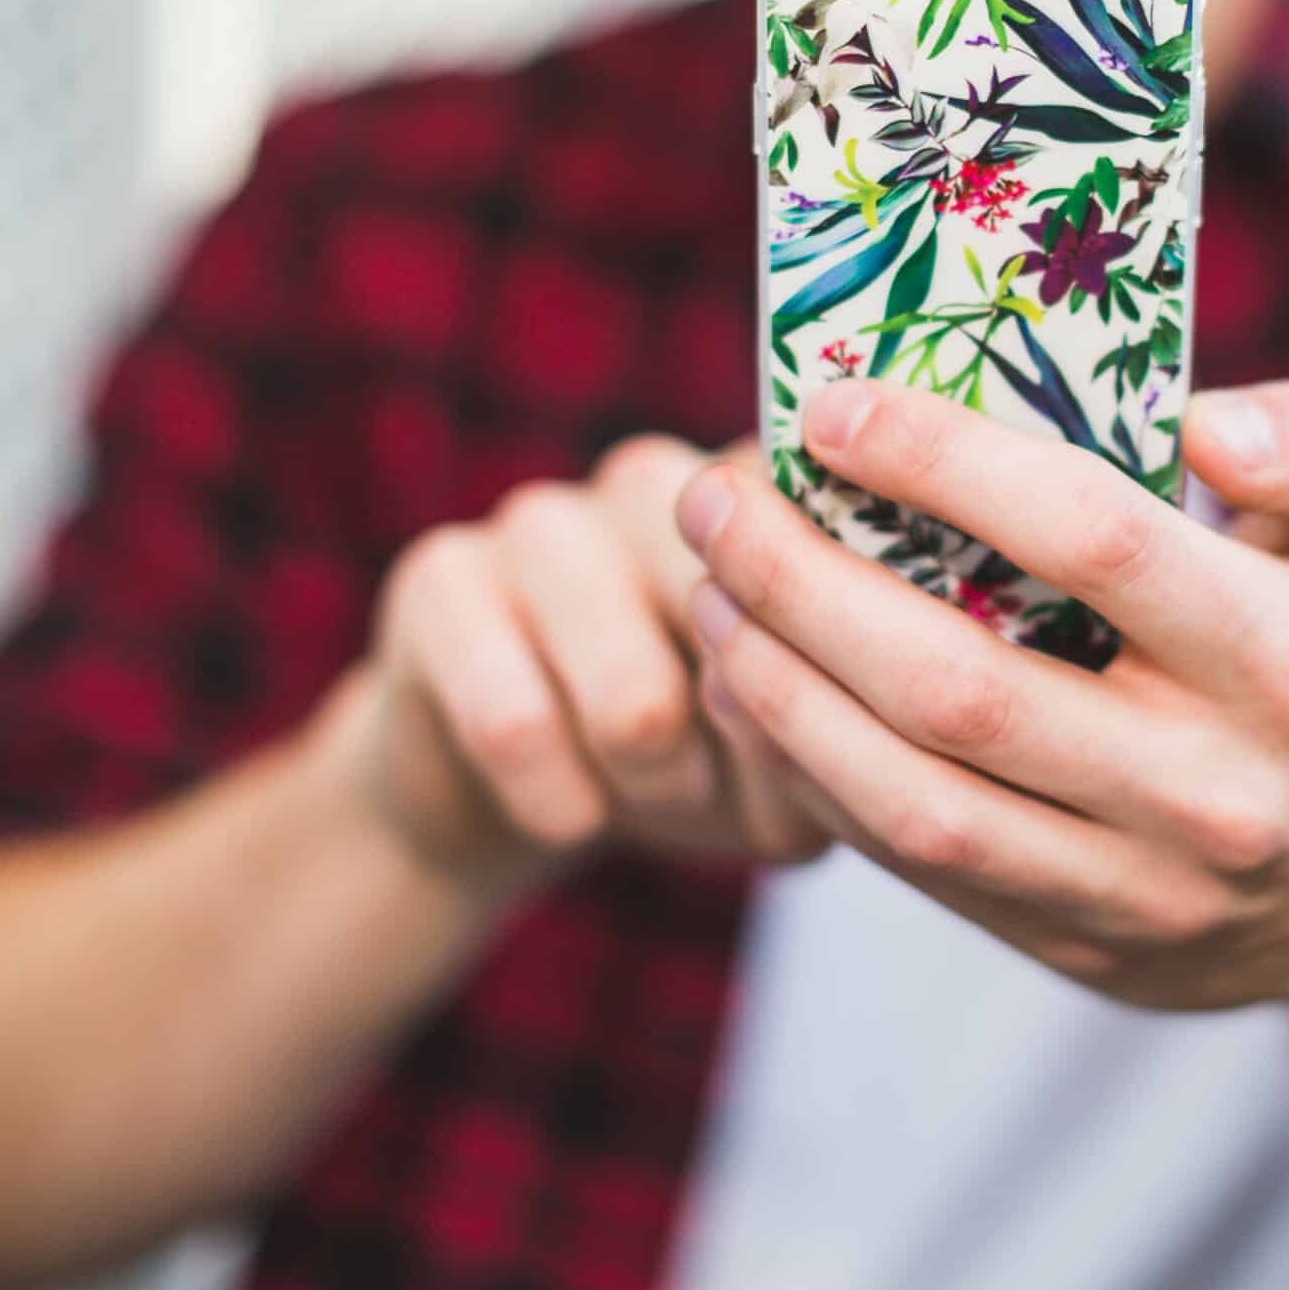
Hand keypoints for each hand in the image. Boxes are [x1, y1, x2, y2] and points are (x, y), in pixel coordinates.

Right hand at [314, 434, 831, 899]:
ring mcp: (544, 519)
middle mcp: (658, 480)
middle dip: (751, 753)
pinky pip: (517, 727)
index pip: (839, 551)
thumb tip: (843, 732)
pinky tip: (571, 810)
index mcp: (763, 497)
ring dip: (657, 789)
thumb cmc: (689, 760)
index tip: (839, 743)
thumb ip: (836, 735)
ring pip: (637, 705)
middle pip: (749, 637)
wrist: (513, 795)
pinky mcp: (441, 580)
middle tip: (736, 784)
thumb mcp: (785, 764)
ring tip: (659, 795)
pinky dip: (559, 803)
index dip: (847, 679)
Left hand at [674, 376, 1288, 1017]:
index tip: (832, 406)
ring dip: (778, 691)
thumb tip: (1201, 421)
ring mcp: (1137, 887)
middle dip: (806, 585)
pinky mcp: (1071, 943)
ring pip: (913, 799)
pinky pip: (908, 863)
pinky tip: (747, 690)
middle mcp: (1211, 790)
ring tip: (707, 594)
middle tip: (716, 500)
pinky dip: (806, 774)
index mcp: (1288, 663)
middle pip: (963, 685)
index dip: (949, 465)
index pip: (1097, 542)